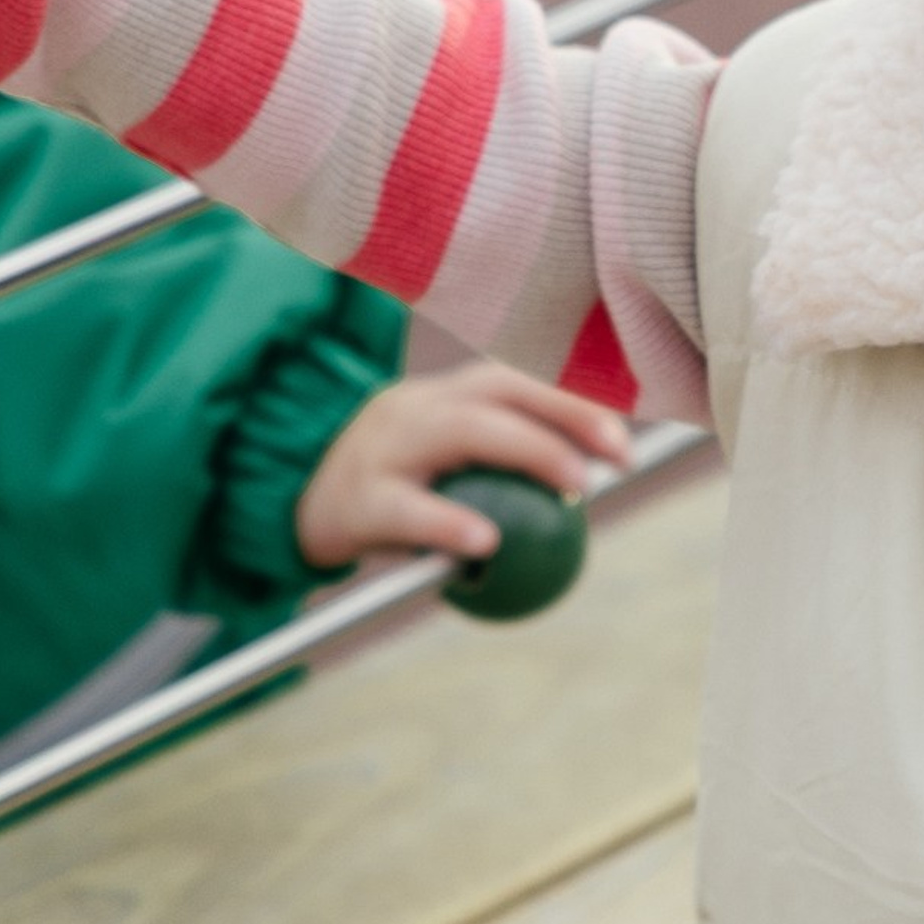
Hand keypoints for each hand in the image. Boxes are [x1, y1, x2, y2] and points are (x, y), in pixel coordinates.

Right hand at [294, 363, 631, 571]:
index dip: (576, 398)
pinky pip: (408, 508)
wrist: (297, 498)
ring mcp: (388, 447)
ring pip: (460, 431)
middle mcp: (420, 406)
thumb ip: (505, 460)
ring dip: (526, 452)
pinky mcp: (360, 499)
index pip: (518, 379)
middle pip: (499, 392)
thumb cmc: (397, 482)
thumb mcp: (447, 456)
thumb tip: (594, 486)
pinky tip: (485, 545)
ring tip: (573, 488)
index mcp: (447, 395)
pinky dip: (448, 522)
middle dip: (566, 416)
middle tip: (617, 457)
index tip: (626, 436)